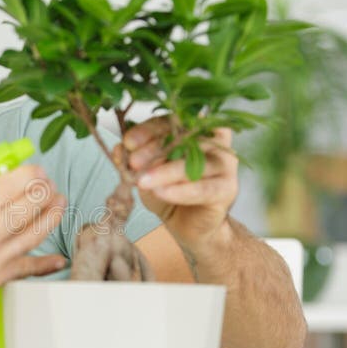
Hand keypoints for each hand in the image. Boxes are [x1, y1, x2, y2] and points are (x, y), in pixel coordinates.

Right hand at [0, 164, 66, 338]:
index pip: (4, 187)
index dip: (26, 176)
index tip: (35, 171)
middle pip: (24, 207)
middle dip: (42, 191)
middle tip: (49, 184)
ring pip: (33, 233)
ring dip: (51, 215)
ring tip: (59, 202)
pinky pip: (29, 268)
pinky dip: (46, 263)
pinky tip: (58, 257)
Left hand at [120, 116, 238, 248]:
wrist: (189, 226)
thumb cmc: (169, 193)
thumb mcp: (145, 175)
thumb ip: (133, 161)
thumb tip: (118, 149)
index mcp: (193, 130)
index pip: (171, 121)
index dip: (148, 130)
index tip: (127, 142)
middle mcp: (213, 141)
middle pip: (184, 137)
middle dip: (154, 149)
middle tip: (133, 162)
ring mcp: (224, 164)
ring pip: (194, 162)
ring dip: (165, 171)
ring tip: (143, 181)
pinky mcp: (228, 188)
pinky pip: (203, 188)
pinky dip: (181, 190)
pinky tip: (161, 192)